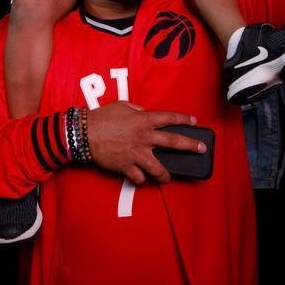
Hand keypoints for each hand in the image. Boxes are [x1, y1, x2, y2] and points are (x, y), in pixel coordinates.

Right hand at [85, 101, 204, 184]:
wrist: (84, 134)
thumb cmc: (101, 118)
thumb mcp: (121, 105)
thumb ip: (135, 109)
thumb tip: (142, 112)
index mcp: (143, 120)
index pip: (169, 118)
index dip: (183, 119)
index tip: (194, 121)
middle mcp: (144, 137)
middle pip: (173, 142)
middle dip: (190, 145)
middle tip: (201, 148)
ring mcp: (137, 153)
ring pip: (159, 167)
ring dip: (166, 174)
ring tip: (168, 177)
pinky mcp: (127, 166)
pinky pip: (138, 177)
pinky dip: (139, 178)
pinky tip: (139, 177)